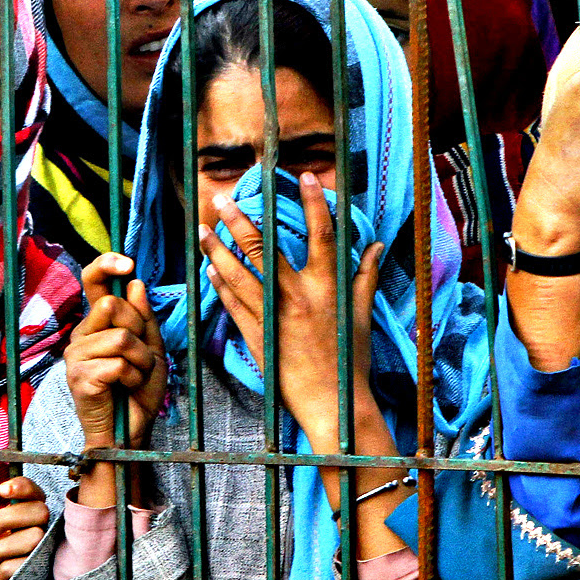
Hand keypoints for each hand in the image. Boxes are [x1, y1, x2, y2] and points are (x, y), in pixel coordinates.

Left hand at [0, 489, 30, 579]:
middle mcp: (24, 541)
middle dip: (9, 517)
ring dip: (5, 546)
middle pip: (40, 510)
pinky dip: (7, 569)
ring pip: (36, 536)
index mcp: (6, 527)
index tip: (1, 490)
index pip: (32, 494)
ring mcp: (32, 563)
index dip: (24, 486)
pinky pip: (30, 565)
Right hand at [63, 254, 167, 451]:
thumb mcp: (151, 349)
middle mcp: (81, 336)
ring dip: (141, 359)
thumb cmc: (138, 392)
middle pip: (112, 306)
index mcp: (97, 325)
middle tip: (140, 355)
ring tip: (135, 376)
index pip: (93, 282)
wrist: (130, 432)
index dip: (107, 265)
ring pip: (121, 337)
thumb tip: (134, 283)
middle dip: (138, 329)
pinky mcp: (79, 377)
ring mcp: (76, 356)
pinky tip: (126, 388)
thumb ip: (144, 318)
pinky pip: (119, 363)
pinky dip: (134, 376)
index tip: (128, 263)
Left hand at [196, 172, 380, 445]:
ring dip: (218, 250)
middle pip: (264, 248)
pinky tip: (209, 270)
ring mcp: (274, 317)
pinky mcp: (257, 336)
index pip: (321, 234)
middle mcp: (298, 297)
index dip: (313, 202)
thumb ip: (365, 277)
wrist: (332, 403)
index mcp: (328, 288)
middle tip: (223, 198)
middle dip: (241, 220)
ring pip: (239, 274)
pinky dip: (221, 285)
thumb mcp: (361, 315)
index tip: (300, 176)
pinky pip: (233, 305)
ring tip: (202, 230)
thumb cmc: (351, 360)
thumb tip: (377, 245)